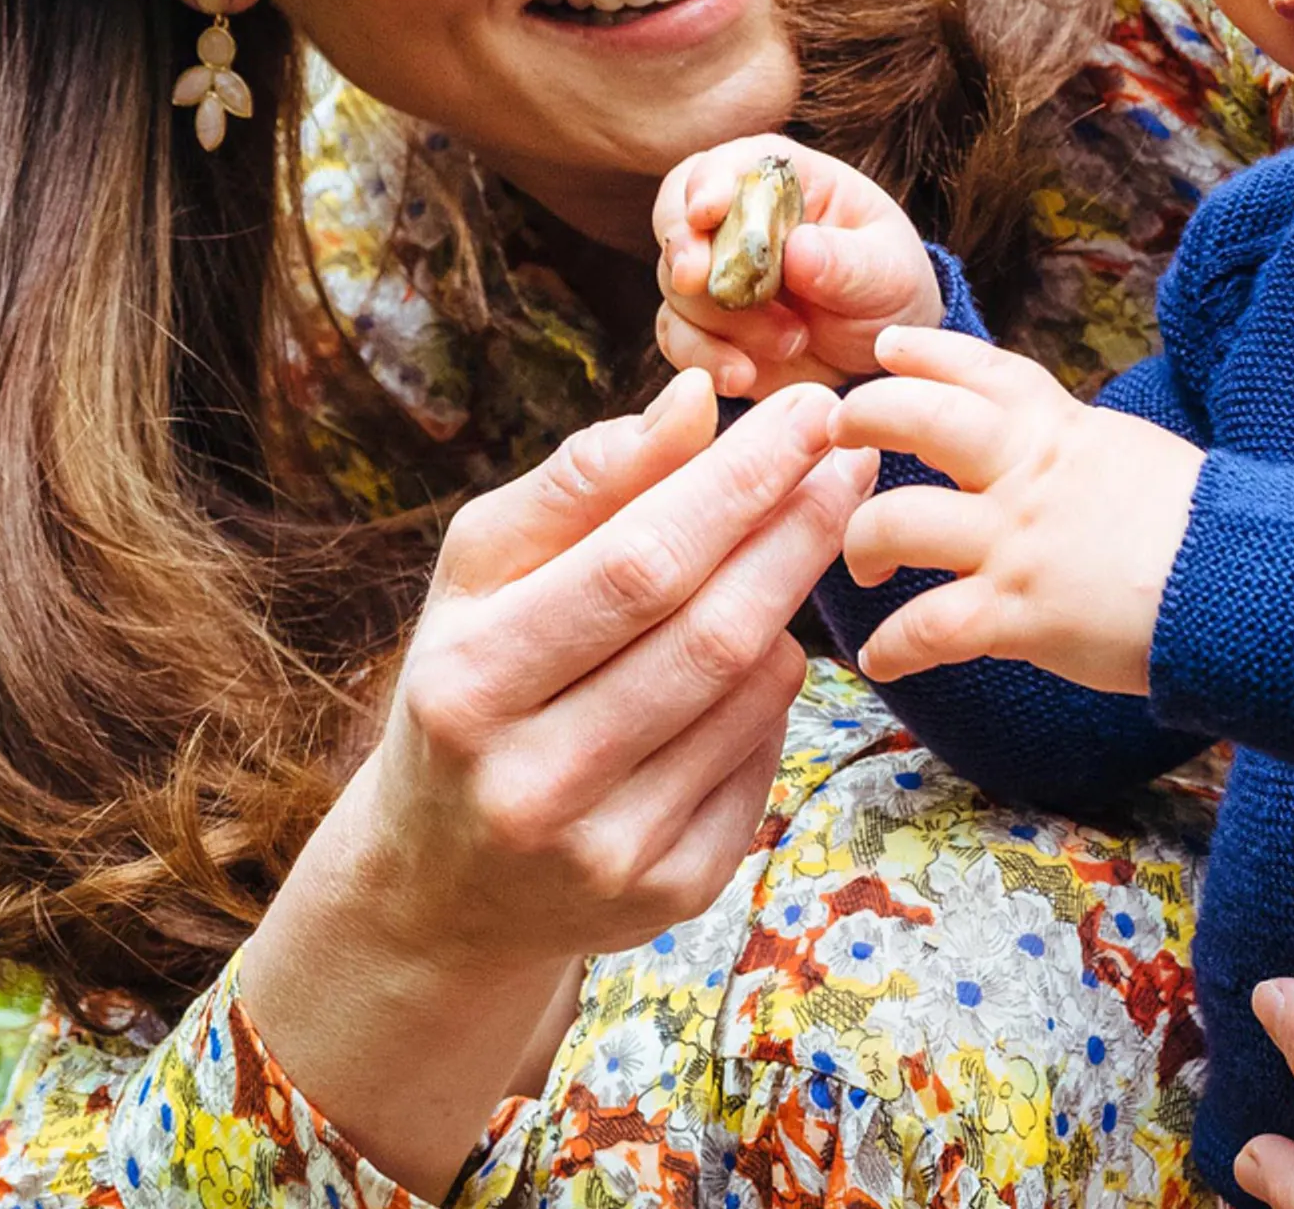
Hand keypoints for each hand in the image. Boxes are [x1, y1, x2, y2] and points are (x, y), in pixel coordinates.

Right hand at [239, 376, 875, 1190]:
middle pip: (712, 633)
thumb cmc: (472, 684)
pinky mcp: (668, 895)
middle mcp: (533, 783)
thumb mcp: (483, 576)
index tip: (809, 409)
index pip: (639, 563)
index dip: (739, 481)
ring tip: (794, 542)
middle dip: (797, 528)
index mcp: (470, 685)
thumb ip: (582, 483)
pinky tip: (759, 652)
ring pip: (752, 695)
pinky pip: (763, 760)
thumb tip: (693, 399)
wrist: (442, 882)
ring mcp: (607, 853)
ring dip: (789, 604)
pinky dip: (775, 691)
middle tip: (851, 455)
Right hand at [653, 133, 942, 394]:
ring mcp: (716, 273)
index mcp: (788, 183)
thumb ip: (848, 262)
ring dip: (721, 318)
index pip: (733, 163)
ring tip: (791, 341)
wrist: (882, 355)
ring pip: (677, 284)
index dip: (710, 182)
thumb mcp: (888, 274)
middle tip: (697, 281)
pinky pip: (677, 336)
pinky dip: (703, 357)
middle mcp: (739, 221)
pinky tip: (743, 375)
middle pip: (678, 215)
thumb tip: (798, 249)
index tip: (705, 212)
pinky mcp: (706, 326)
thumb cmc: (890, 291)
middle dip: (682, 247)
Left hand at [829, 323, 1201, 692]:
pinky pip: (927, 628)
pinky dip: (893, 647)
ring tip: (864, 563)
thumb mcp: (1135, 458)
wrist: (1245, 583)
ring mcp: (1016, 543)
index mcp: (1062, 431)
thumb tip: (1053, 453)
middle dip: (865, 419)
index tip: (889, 349)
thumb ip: (1079, 451)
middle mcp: (1027, 475)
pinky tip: (881, 659)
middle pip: (917, 419)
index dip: (928, 352)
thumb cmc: (1203, 529)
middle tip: (838, 435)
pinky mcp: (1018, 614)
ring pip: (896, 521)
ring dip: (863, 542)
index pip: (981, 371)